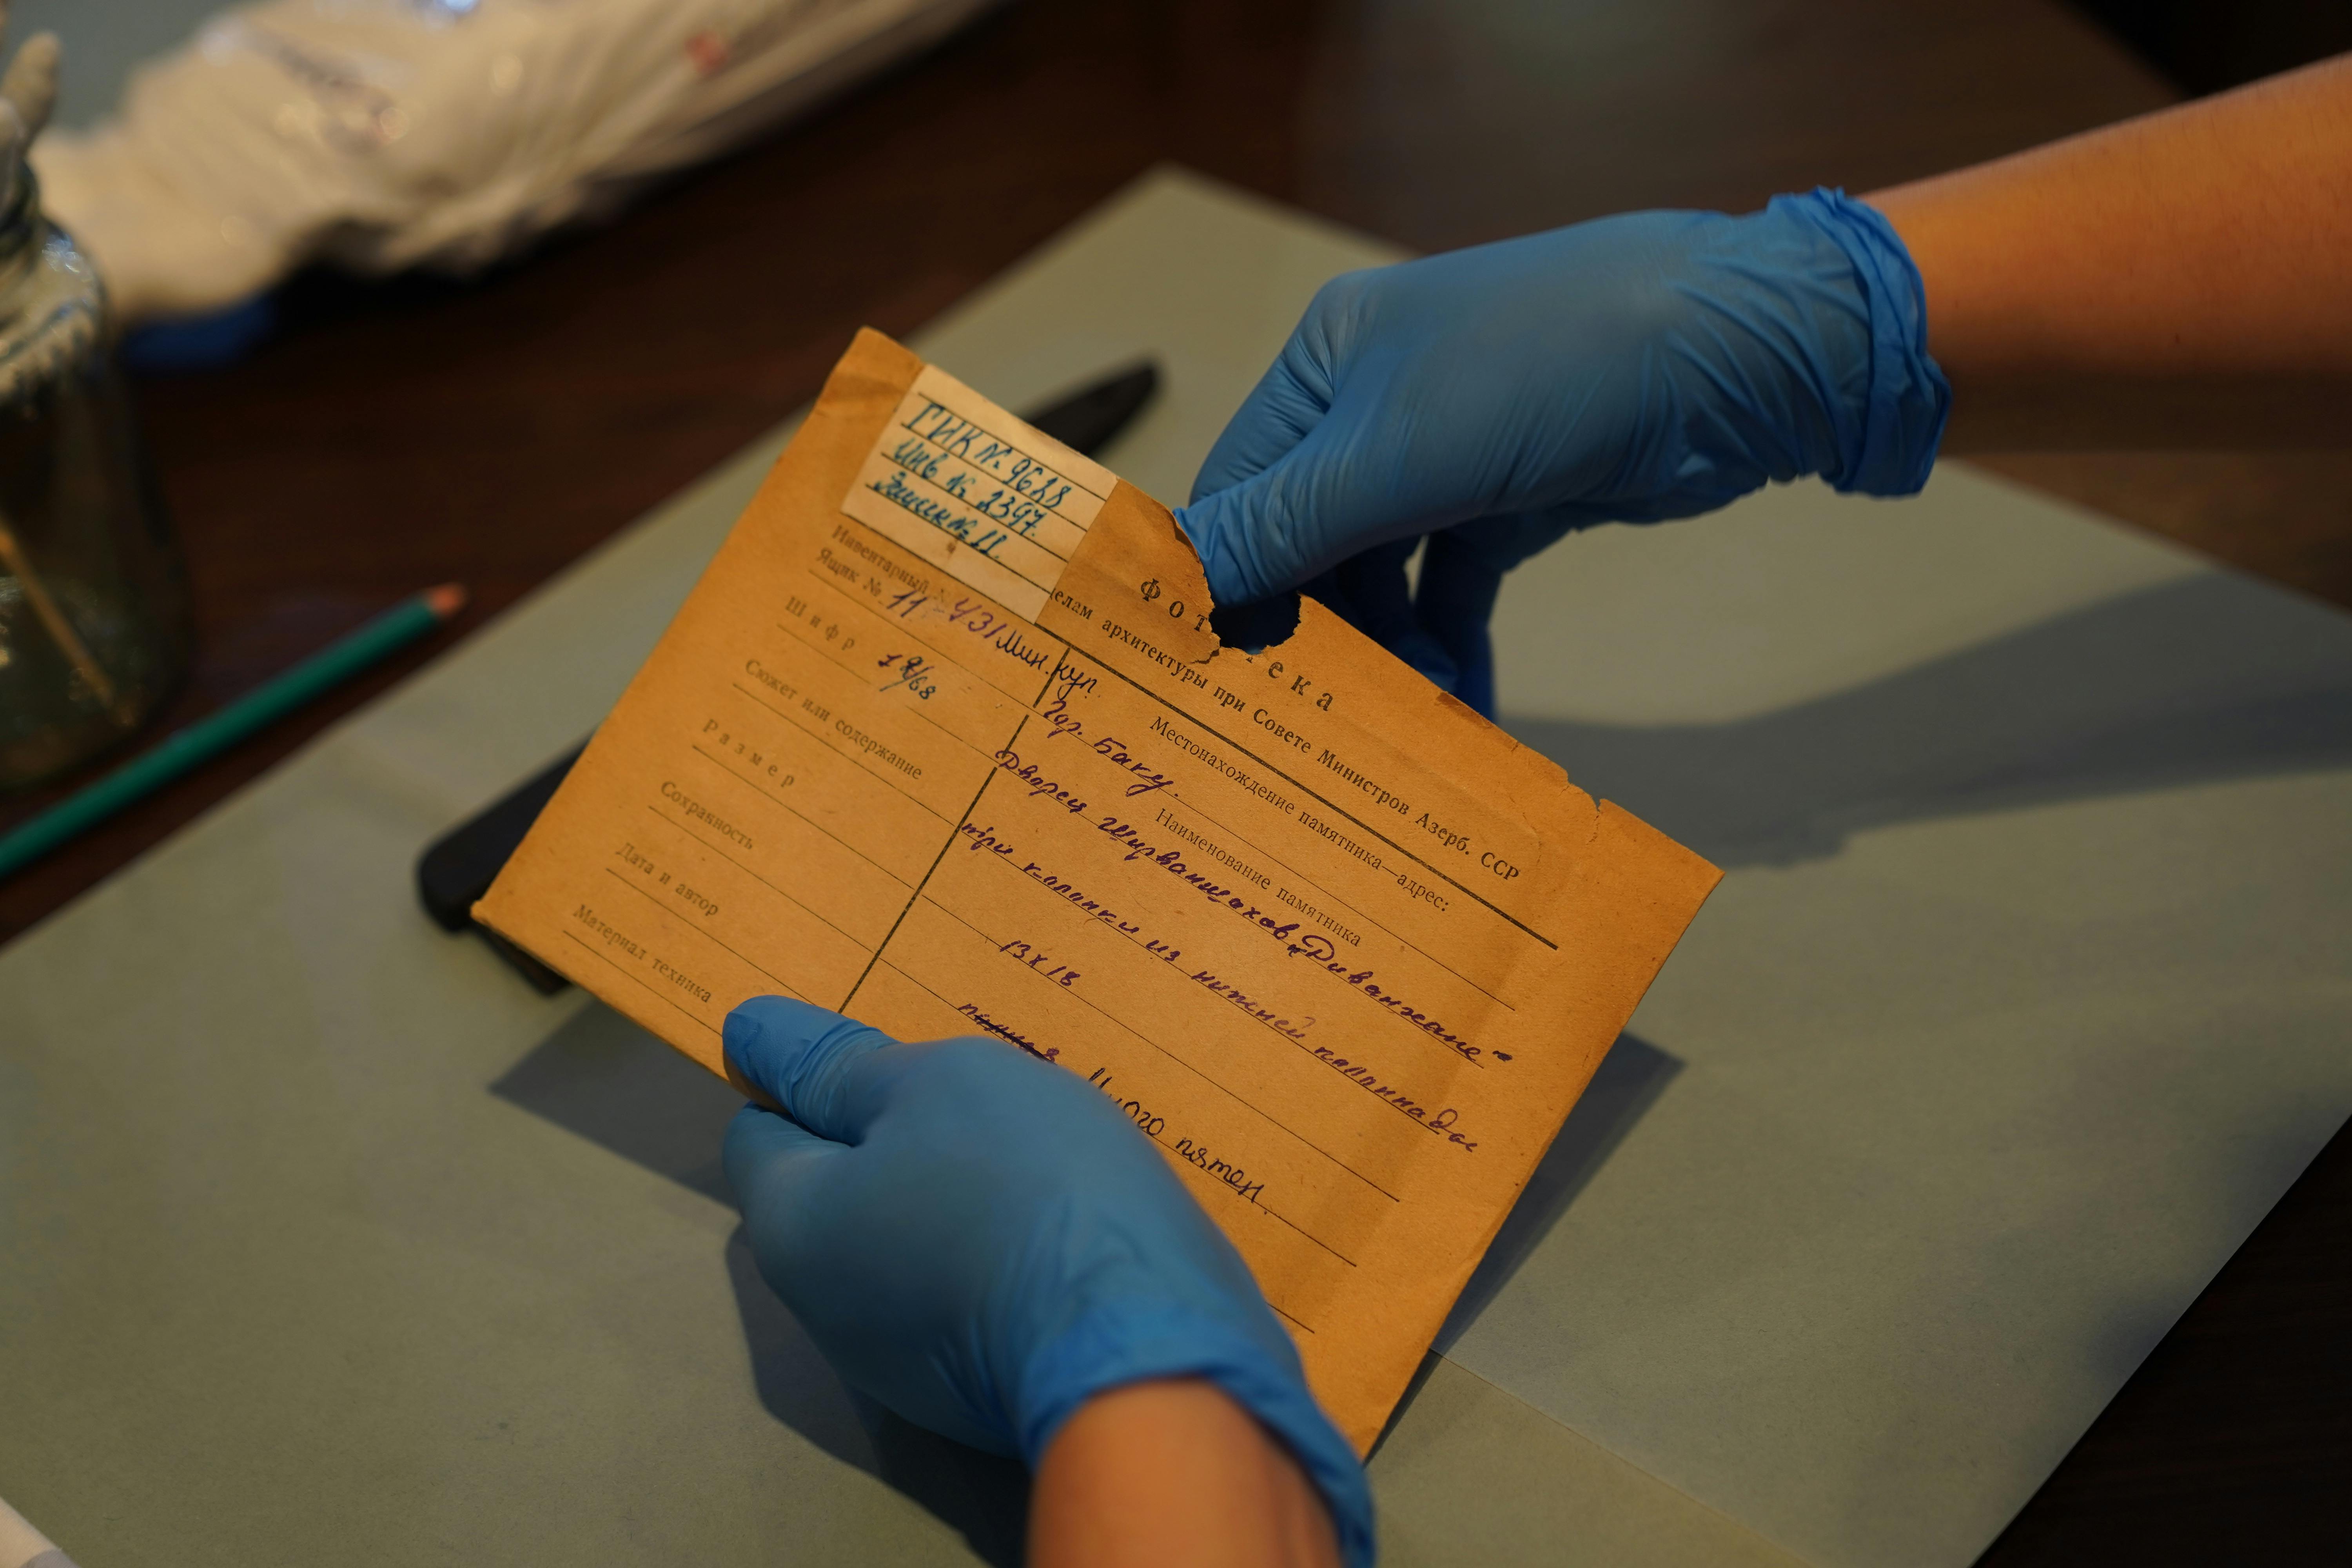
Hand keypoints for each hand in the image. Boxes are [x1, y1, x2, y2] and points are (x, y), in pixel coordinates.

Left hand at [721, 997, 1372, 1566]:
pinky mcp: (986, 1394)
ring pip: (918, 1243)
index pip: (760, 1133)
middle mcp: (830, 1313)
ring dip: (963, 1192)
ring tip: (1042, 1149)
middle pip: (843, 1192)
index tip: (887, 1052)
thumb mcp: (934, 1085)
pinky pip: (977, 1294)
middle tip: (980, 1088)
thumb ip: (841, 1066)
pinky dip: (1008, 1251)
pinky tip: (1069, 1220)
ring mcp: (909, 1368)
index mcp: (794, 1231)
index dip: (815, 1079)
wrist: (1149, 1351)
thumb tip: (748, 1034)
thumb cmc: (1025, 1187)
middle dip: (901, 1135)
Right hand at [1176, 188, 1948, 715]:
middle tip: (1321, 727)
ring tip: (1415, 724)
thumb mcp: (1398, 451)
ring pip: (1385, 580)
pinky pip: (1455, 592)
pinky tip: (1465, 708)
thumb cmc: (1553, 366)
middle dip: (1322, 637)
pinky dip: (1454, 649)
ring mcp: (1448, 454)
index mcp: (1326, 363)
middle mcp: (1374, 405)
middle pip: (1310, 546)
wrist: (1738, 352)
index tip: (1220, 682)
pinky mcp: (1513, 500)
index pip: (1238, 490)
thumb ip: (1288, 525)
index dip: (1226, 585)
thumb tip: (1179, 583)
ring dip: (1395, 657)